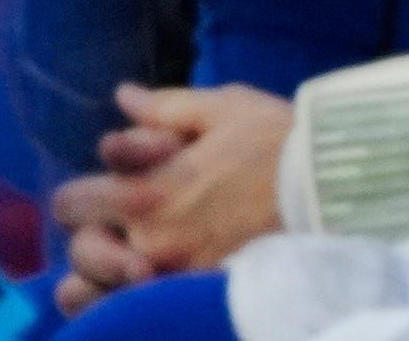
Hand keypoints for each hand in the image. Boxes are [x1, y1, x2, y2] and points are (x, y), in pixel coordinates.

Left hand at [52, 82, 292, 309]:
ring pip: (102, 293)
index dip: (81, 194)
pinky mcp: (199, 295)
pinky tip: (145, 286)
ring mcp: (174, 275)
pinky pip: (137, 311)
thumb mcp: (225, 108)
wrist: (334, 186)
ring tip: (129, 263)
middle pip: (82, 253)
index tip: (101, 189)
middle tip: (120, 226)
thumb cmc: (279, 140)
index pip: (74, 203)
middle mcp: (152, 240)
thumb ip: (166, 107)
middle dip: (93, 236)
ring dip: (105, 277)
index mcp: (150, 190)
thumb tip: (124, 96)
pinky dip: (129, 302)